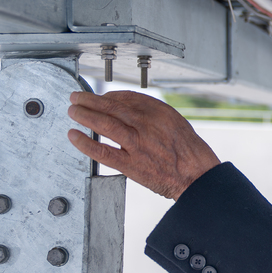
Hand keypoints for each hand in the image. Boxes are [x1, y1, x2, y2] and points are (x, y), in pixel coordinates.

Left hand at [67, 91, 220, 199]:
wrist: (198, 177)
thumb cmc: (190, 153)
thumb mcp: (177, 123)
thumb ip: (154, 116)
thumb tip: (130, 110)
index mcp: (159, 112)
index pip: (127, 97)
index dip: (109, 95)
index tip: (100, 97)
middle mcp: (147, 125)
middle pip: (111, 106)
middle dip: (90, 100)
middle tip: (77, 98)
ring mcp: (138, 144)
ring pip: (104, 123)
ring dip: (84, 115)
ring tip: (73, 112)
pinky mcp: (131, 164)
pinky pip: (102, 151)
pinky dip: (86, 143)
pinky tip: (75, 136)